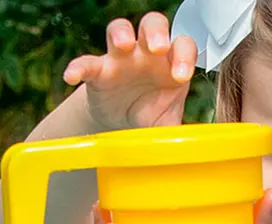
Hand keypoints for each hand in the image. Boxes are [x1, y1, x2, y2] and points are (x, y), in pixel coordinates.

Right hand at [63, 14, 197, 131]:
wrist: (123, 124)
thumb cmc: (151, 115)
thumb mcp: (169, 125)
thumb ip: (183, 134)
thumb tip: (199, 151)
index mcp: (171, 63)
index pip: (183, 46)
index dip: (184, 56)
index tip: (181, 77)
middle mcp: (148, 53)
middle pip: (154, 24)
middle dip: (156, 32)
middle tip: (158, 48)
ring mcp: (122, 57)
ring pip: (121, 28)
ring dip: (122, 33)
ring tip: (124, 45)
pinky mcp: (98, 71)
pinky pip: (86, 62)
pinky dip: (79, 67)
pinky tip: (72, 77)